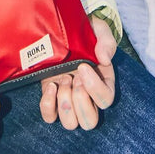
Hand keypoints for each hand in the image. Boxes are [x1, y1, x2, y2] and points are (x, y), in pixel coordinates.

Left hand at [39, 16, 116, 130]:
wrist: (65, 30)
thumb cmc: (86, 32)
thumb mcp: (100, 31)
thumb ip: (106, 42)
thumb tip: (104, 58)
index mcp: (104, 83)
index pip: (106, 100)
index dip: (94, 88)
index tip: (83, 67)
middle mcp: (88, 97)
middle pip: (89, 122)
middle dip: (80, 100)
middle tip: (73, 77)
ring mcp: (69, 100)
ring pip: (70, 123)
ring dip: (65, 102)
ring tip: (62, 79)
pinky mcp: (52, 98)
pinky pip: (50, 117)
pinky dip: (48, 105)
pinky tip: (50, 86)